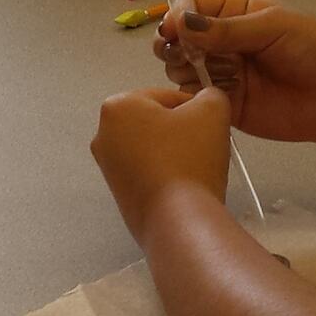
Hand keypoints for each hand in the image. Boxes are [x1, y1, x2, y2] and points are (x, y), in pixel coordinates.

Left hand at [92, 85, 231, 241]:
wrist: (177, 220)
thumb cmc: (189, 159)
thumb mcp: (212, 110)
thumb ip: (211, 95)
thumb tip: (207, 101)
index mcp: (117, 106)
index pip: (168, 96)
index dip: (195, 109)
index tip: (208, 128)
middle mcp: (103, 135)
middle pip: (157, 122)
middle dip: (182, 131)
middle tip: (204, 147)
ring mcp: (107, 167)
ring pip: (154, 148)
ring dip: (176, 153)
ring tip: (196, 168)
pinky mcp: (119, 193)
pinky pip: (149, 172)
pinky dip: (167, 175)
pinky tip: (184, 185)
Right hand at [154, 0, 315, 146]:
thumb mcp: (272, 27)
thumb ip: (225, 29)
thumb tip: (179, 23)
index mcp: (239, 13)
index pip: (194, 6)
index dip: (178, 16)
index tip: (171, 29)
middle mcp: (227, 42)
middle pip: (182, 39)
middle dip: (174, 44)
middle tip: (180, 55)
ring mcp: (226, 75)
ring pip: (184, 69)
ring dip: (183, 70)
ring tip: (200, 75)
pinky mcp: (229, 106)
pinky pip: (198, 100)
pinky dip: (192, 97)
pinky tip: (203, 96)